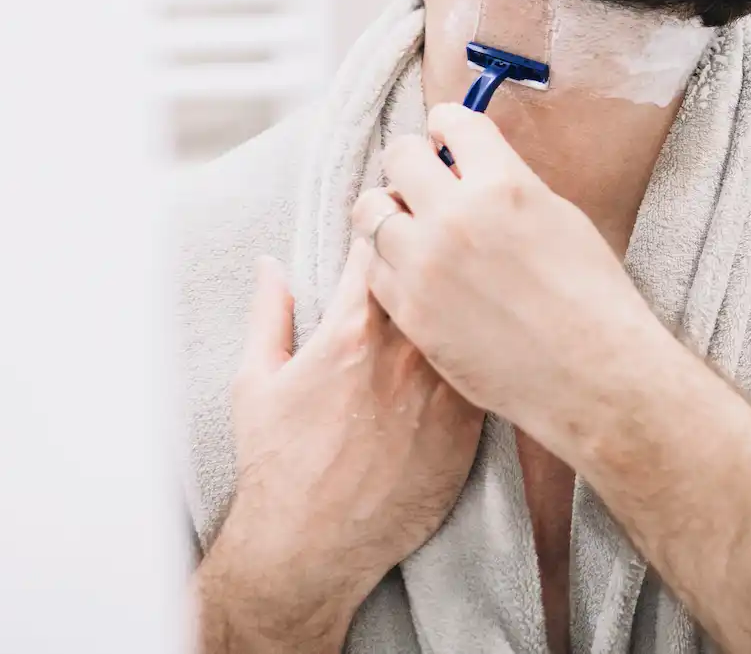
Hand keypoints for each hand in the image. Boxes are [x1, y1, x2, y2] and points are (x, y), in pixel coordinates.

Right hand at [199, 245, 482, 648]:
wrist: (313, 546)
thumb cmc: (277, 465)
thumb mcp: (256, 383)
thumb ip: (269, 315)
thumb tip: (271, 264)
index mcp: (350, 333)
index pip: (380, 248)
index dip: (390, 218)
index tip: (396, 203)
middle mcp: (404, 353)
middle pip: (435, 273)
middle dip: (437, 244)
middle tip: (445, 227)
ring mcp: (443, 388)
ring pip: (472, 316)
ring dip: (471, 291)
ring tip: (478, 272)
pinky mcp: (469, 424)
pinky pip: (490, 364)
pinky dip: (490, 345)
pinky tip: (494, 332)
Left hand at [351, 103, 664, 451]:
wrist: (591, 373)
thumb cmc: (592, 296)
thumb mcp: (559, 217)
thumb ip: (506, 186)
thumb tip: (469, 170)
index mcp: (502, 183)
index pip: (452, 121)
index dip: (447, 125)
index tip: (445, 137)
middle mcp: (455, 215)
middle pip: (399, 156)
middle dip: (412, 161)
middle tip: (423, 178)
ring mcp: (425, 264)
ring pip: (370, 209)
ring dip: (390, 209)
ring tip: (410, 224)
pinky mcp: (409, 310)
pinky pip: (371, 266)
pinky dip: (387, 259)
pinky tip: (413, 268)